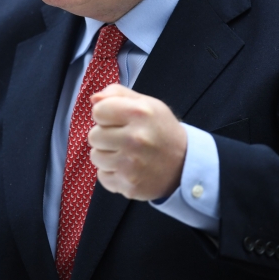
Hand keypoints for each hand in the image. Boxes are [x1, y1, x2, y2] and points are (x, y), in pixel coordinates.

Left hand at [87, 84, 186, 200]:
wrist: (185, 163)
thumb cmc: (161, 130)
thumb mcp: (146, 104)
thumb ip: (118, 94)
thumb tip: (94, 99)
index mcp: (139, 113)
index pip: (98, 111)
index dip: (105, 115)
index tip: (116, 120)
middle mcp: (135, 139)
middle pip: (93, 136)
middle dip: (104, 136)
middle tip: (122, 138)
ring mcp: (131, 165)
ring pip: (95, 157)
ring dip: (106, 155)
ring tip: (124, 153)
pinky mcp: (129, 185)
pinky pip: (102, 176)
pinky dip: (111, 173)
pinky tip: (127, 168)